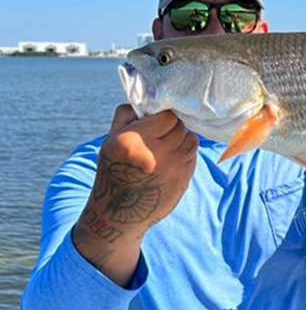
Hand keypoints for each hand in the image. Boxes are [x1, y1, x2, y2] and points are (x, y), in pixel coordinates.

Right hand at [72, 104, 197, 285]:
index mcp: (132, 142)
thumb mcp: (110, 141)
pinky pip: (192, 156)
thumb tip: (146, 96)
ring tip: (167, 146)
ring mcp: (172, 169)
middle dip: (173, 128)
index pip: (167, 116)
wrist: (118, 214)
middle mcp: (155, 155)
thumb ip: (126, 116)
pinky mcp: (183, 180)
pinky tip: (171, 160)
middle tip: (163, 134)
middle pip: (180, 127)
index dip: (164, 117)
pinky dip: (185, 154)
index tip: (158, 122)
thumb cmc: (113, 171)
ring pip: (190, 140)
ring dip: (181, 140)